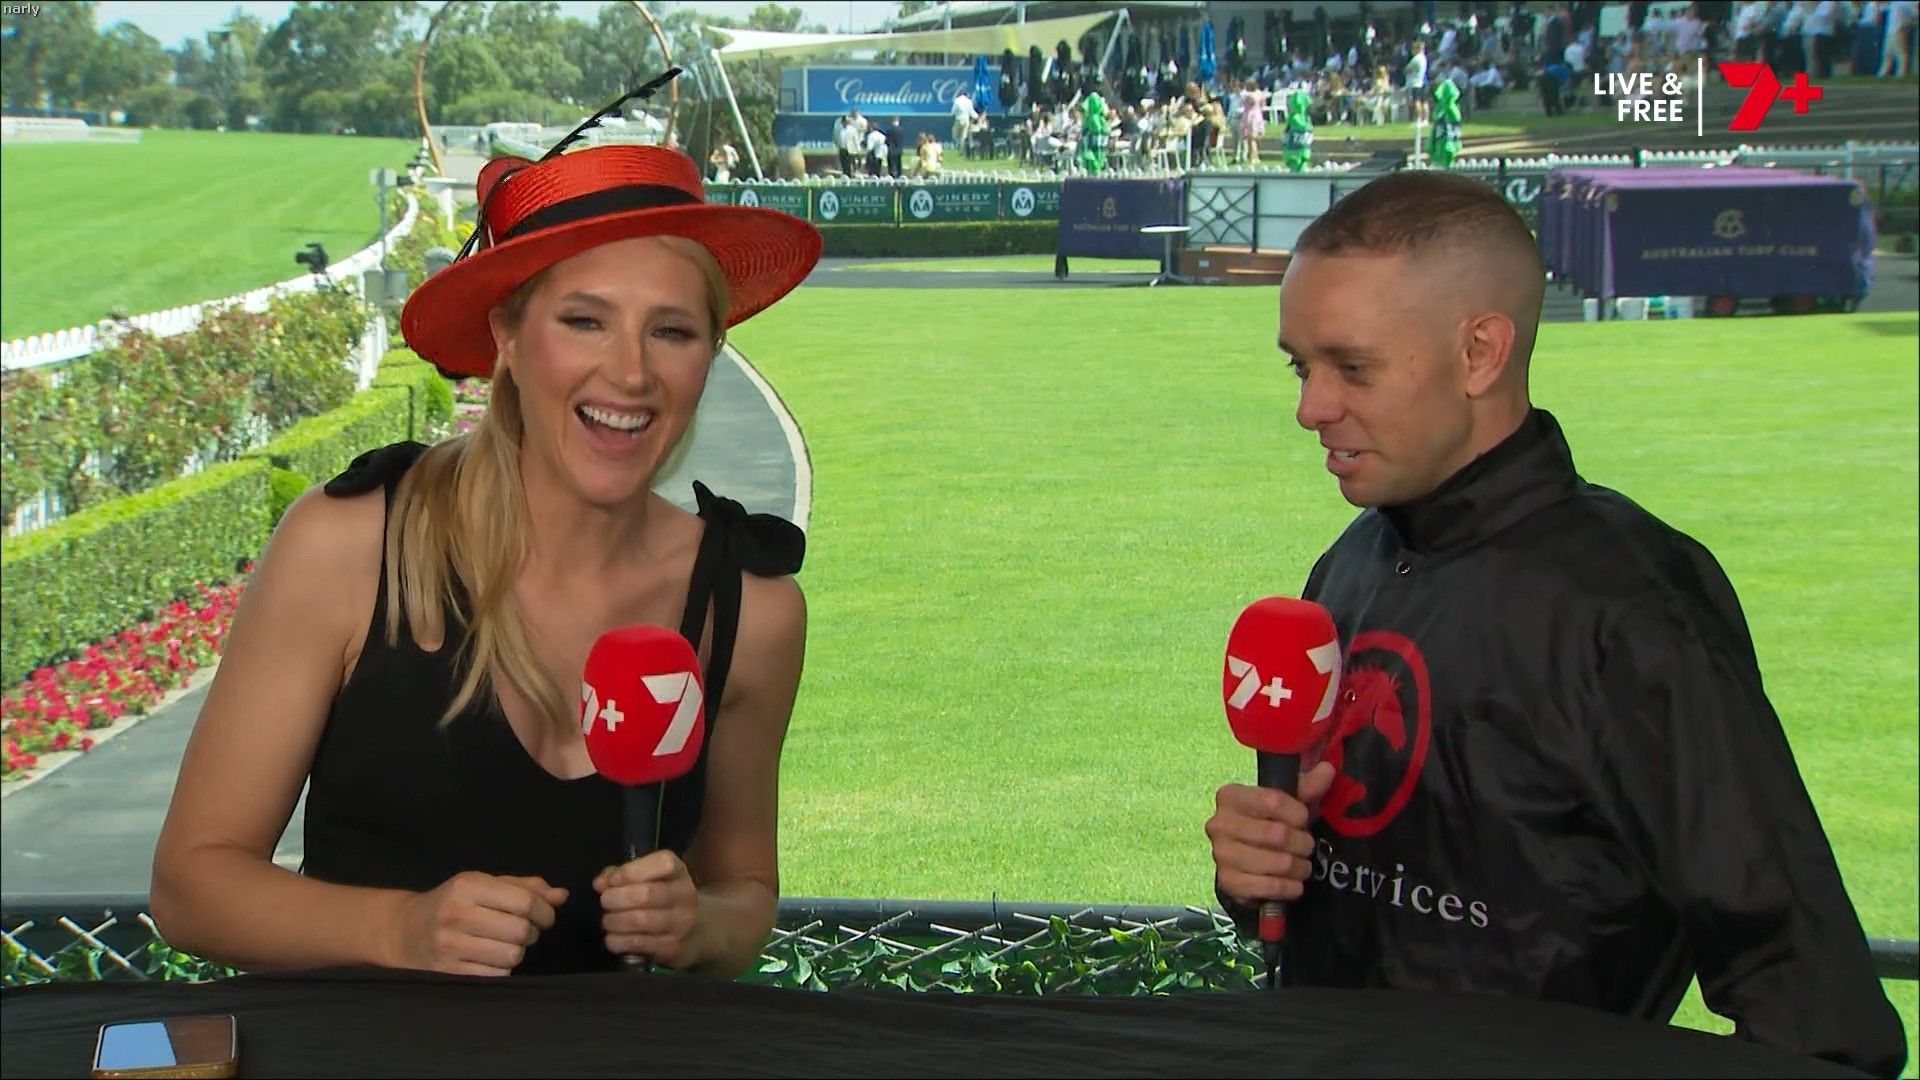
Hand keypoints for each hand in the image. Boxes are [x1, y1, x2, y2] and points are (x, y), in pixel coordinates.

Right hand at [390, 871, 567, 976]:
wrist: (405, 930)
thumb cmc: (454, 902)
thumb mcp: (485, 885)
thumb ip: (525, 888)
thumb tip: (562, 896)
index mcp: (468, 885)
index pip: (525, 902)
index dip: (545, 912)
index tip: (545, 916)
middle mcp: (457, 913)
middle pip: (521, 931)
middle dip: (532, 932)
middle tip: (525, 931)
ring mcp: (450, 945)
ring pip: (512, 956)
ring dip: (518, 952)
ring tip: (507, 944)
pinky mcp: (448, 971)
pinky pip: (497, 975)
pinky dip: (503, 968)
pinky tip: (492, 958)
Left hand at [595, 850, 699, 968]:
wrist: (698, 930)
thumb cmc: (664, 897)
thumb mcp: (650, 878)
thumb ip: (622, 875)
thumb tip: (600, 883)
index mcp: (678, 872)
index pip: (662, 864)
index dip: (631, 871)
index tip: (612, 881)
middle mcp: (684, 895)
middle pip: (646, 894)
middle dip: (616, 898)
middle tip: (605, 901)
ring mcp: (681, 923)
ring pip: (640, 920)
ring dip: (614, 921)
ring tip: (608, 920)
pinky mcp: (672, 947)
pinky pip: (638, 943)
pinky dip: (617, 941)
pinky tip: (612, 937)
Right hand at [1207, 761, 1336, 907]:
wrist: (1245, 863)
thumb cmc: (1269, 824)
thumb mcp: (1288, 802)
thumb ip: (1306, 786)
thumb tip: (1327, 769)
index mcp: (1230, 796)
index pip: (1274, 801)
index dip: (1298, 813)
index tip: (1303, 818)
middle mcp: (1219, 824)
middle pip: (1278, 834)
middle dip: (1302, 843)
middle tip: (1305, 846)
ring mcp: (1221, 855)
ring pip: (1278, 863)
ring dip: (1299, 867)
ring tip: (1301, 865)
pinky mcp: (1228, 882)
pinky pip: (1272, 887)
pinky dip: (1290, 887)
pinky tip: (1292, 882)